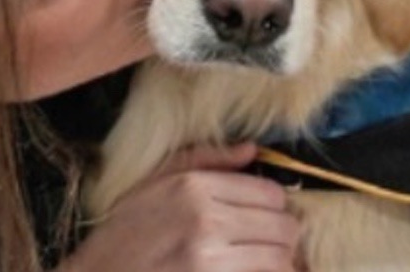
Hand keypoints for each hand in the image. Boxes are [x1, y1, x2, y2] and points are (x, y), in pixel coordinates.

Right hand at [64, 142, 302, 271]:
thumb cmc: (125, 230)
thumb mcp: (156, 180)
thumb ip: (206, 158)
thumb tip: (252, 149)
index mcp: (195, 187)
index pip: (270, 193)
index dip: (276, 205)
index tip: (267, 215)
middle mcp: (206, 222)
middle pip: (283, 227)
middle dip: (283, 236)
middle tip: (269, 242)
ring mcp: (209, 262)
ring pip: (280, 260)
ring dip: (280, 263)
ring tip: (263, 261)